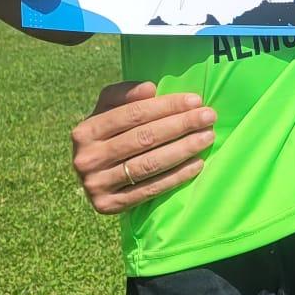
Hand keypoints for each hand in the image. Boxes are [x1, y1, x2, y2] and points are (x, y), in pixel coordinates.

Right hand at [71, 81, 216, 214]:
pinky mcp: (109, 206)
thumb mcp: (106, 112)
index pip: (133, 114)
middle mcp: (87, 159)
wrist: (91, 177)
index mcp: (85, 131)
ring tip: (207, 137)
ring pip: (149, 164)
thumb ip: (124, 95)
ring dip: (183, 149)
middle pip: (143, 138)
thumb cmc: (107, 137)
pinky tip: (197, 164)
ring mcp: (97, 185)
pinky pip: (150, 189)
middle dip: (180, 125)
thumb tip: (150, 88)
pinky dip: (176, 176)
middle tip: (209, 117)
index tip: (195, 100)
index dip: (166, 105)